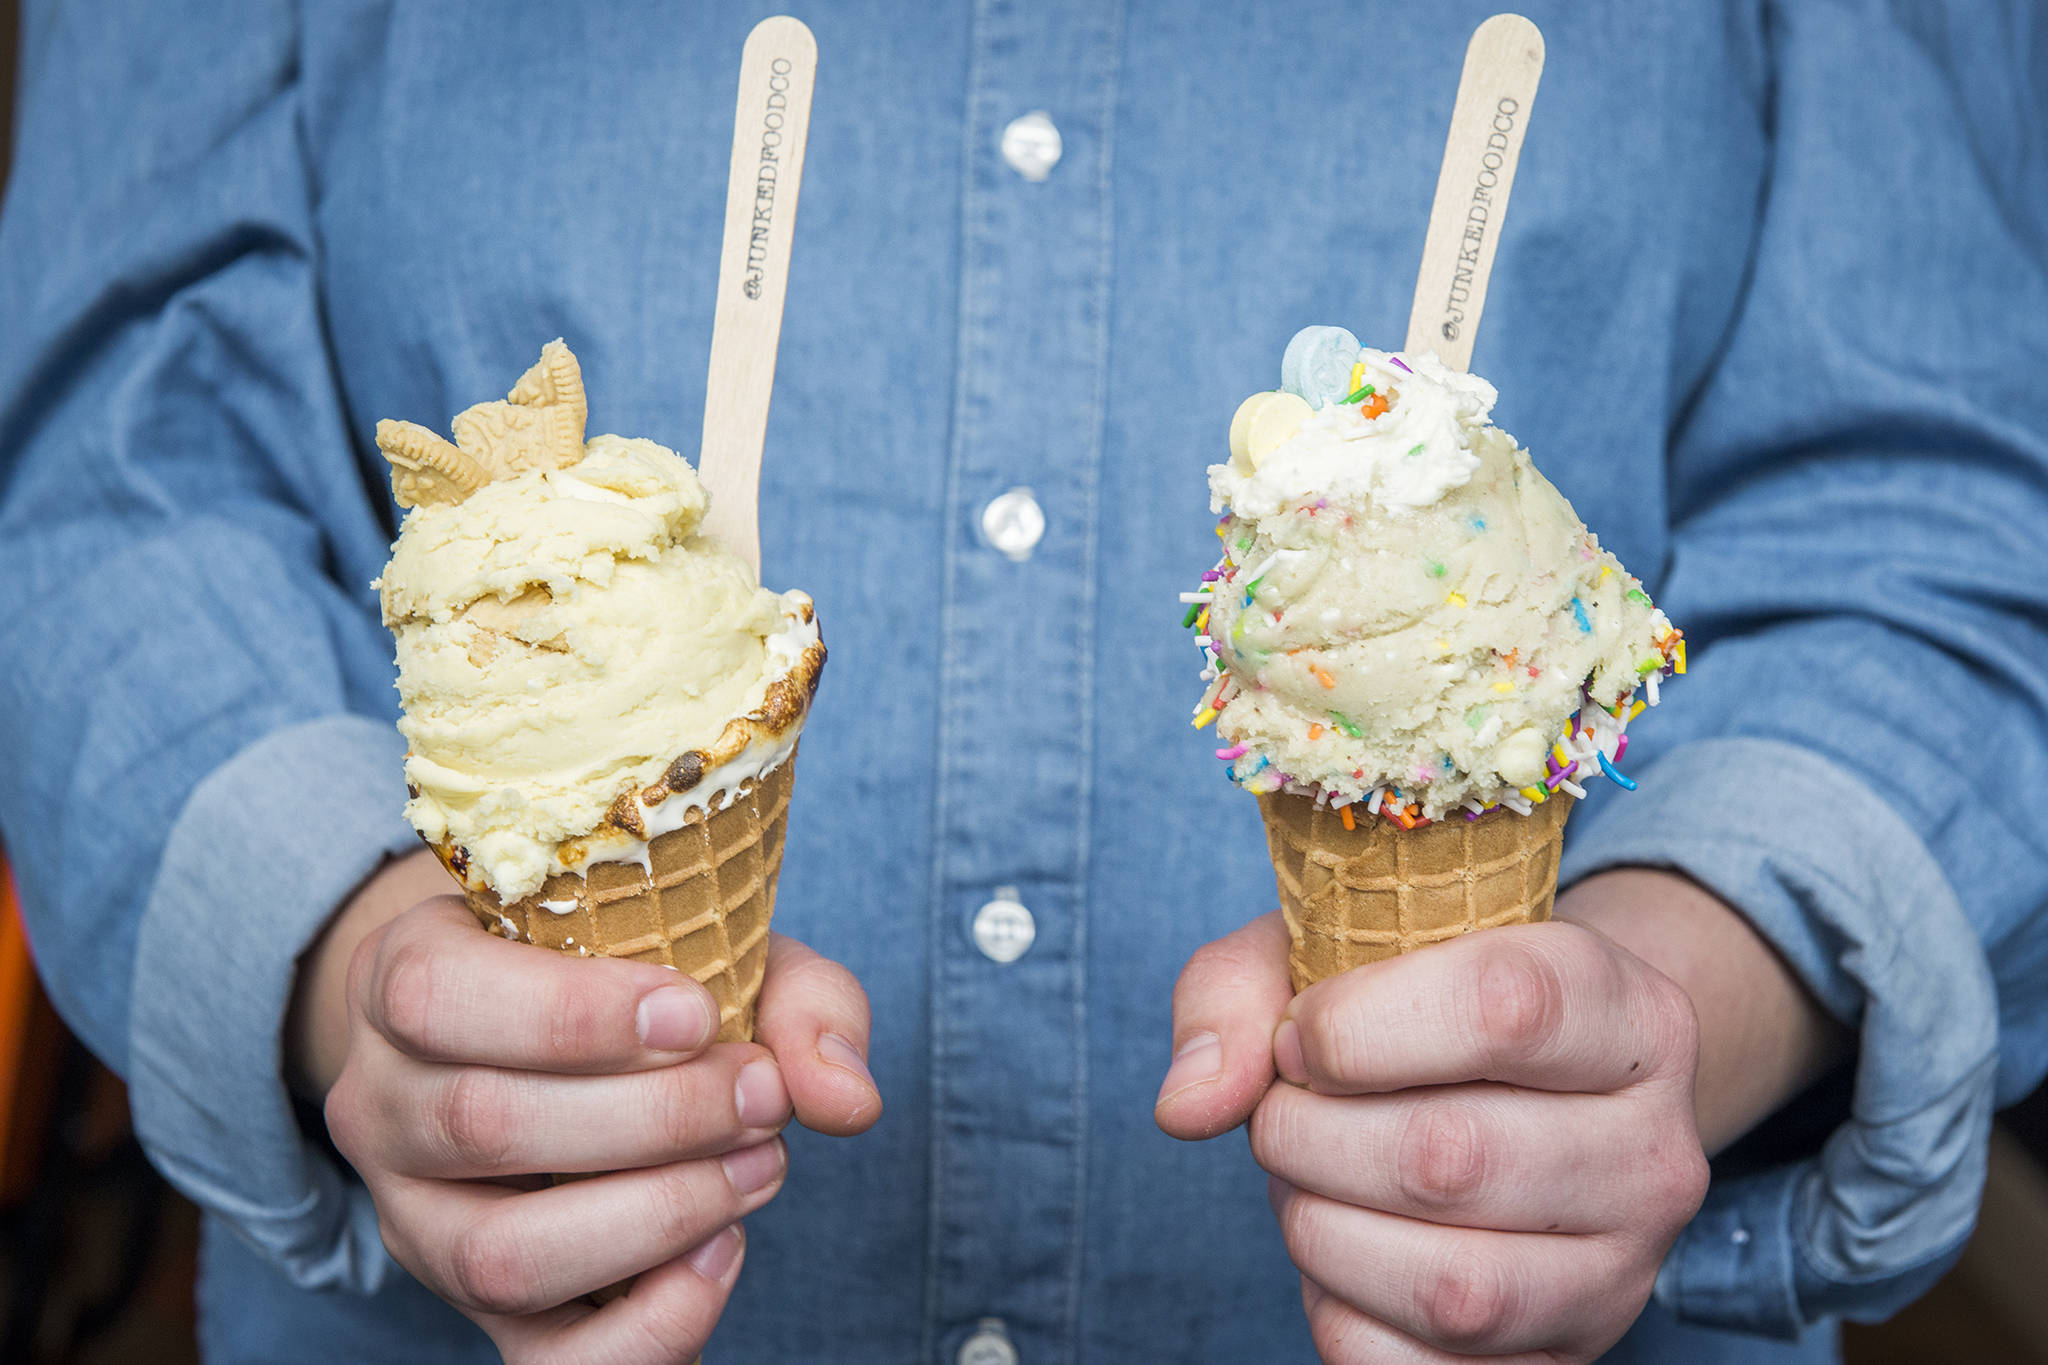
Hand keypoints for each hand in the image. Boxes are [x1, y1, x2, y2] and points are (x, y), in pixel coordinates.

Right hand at [310, 881, 879, 1364]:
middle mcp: (383, 1106)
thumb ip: (794, 1000)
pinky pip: (546, 1362)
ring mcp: (420, 1223)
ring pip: (501, 1256)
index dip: (571, 1014)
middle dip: (653, 1117)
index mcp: (405, 976)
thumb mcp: (712, 945)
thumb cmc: (635, 977)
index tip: (697, 1015)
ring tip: (756, 1167)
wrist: (566, 1048)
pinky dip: (654, 1323)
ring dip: (656, 1215)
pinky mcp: (482, 1313)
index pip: (435, 996)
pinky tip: (723, 1252)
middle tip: (761, 1097)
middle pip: (482, 1125)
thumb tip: (845, 1097)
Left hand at [1158, 911, 1708, 1362]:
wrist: (1525, 1091)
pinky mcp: (1568, 1357)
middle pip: (1451, 1158)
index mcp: (1624, 1010)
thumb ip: (1239, 995)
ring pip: (1448, 1288)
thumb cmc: (1417, 1006)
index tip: (1301, 1034)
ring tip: (1307, 1179)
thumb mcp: (1335, 949)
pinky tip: (1342, 1252)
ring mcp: (1624, 1270)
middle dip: (1308, 1137)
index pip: (1506, 1008)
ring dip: (1320, 1229)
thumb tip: (1189, 1105)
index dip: (1359, 1026)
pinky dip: (1341, 1316)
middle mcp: (1654, 1148)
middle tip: (1282, 1112)